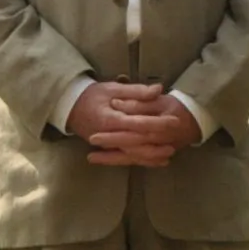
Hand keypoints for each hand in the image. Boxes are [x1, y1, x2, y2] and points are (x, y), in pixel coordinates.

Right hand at [70, 81, 195, 168]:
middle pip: (137, 143)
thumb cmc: (92, 96)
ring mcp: (108, 145)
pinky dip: (143, 161)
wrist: (70, 107)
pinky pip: (128, 158)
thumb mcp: (112, 88)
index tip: (174, 120)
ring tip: (170, 152)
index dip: (157, 123)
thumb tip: (158, 90)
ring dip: (152, 155)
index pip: (137, 123)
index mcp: (110, 118)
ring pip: (133, 155)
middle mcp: (109, 136)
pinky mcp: (109, 150)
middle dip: (158, 142)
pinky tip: (158, 161)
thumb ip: (136, 91)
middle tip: (177, 139)